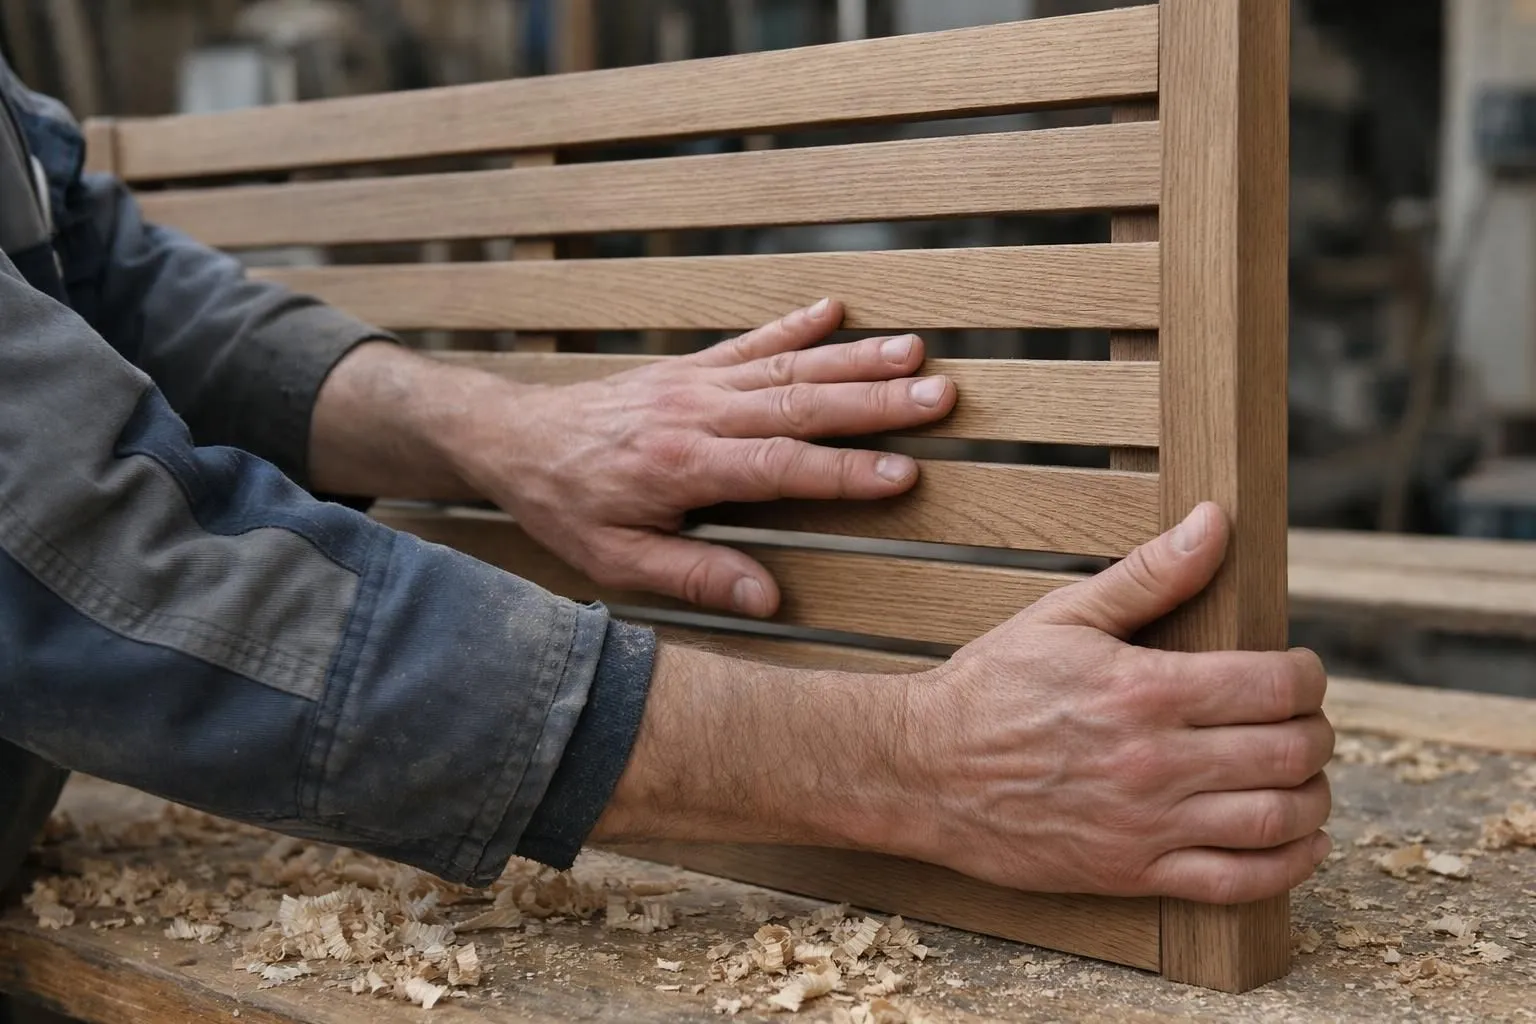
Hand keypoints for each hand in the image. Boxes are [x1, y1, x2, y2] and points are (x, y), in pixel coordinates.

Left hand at [455, 300, 955, 615]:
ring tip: (916, 352)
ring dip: (855, 359)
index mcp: (684, 467)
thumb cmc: (566, 506)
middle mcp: (698, 415)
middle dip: (875, 401)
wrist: (513, 439)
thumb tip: (767, 598)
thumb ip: (694, 577)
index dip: (845, 470)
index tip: (904, 471)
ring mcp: (696, 384)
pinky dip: (796, 326)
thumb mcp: (616, 561)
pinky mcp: (690, 368)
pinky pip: (750, 343)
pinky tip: (837, 311)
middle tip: (939, 395)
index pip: (781, 467)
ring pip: (788, 368)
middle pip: (801, 404)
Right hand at [892, 503, 1334, 903]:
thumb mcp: (1062, 615)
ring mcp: (1146, 824)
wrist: (924, 768)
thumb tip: (1215, 524)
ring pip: (1275, 819)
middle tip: (1306, 722)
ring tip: (1307, 778)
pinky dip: (1287, 865)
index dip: (1308, 675)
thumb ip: (1149, 574)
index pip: (1274, 685)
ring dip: (1313, 797)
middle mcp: (1155, 760)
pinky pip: (1237, 883)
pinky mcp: (1132, 872)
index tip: (1300, 672)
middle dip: (1316, 732)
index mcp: (1144, 689)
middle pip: (1289, 752)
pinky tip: (1300, 841)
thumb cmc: (991, 686)